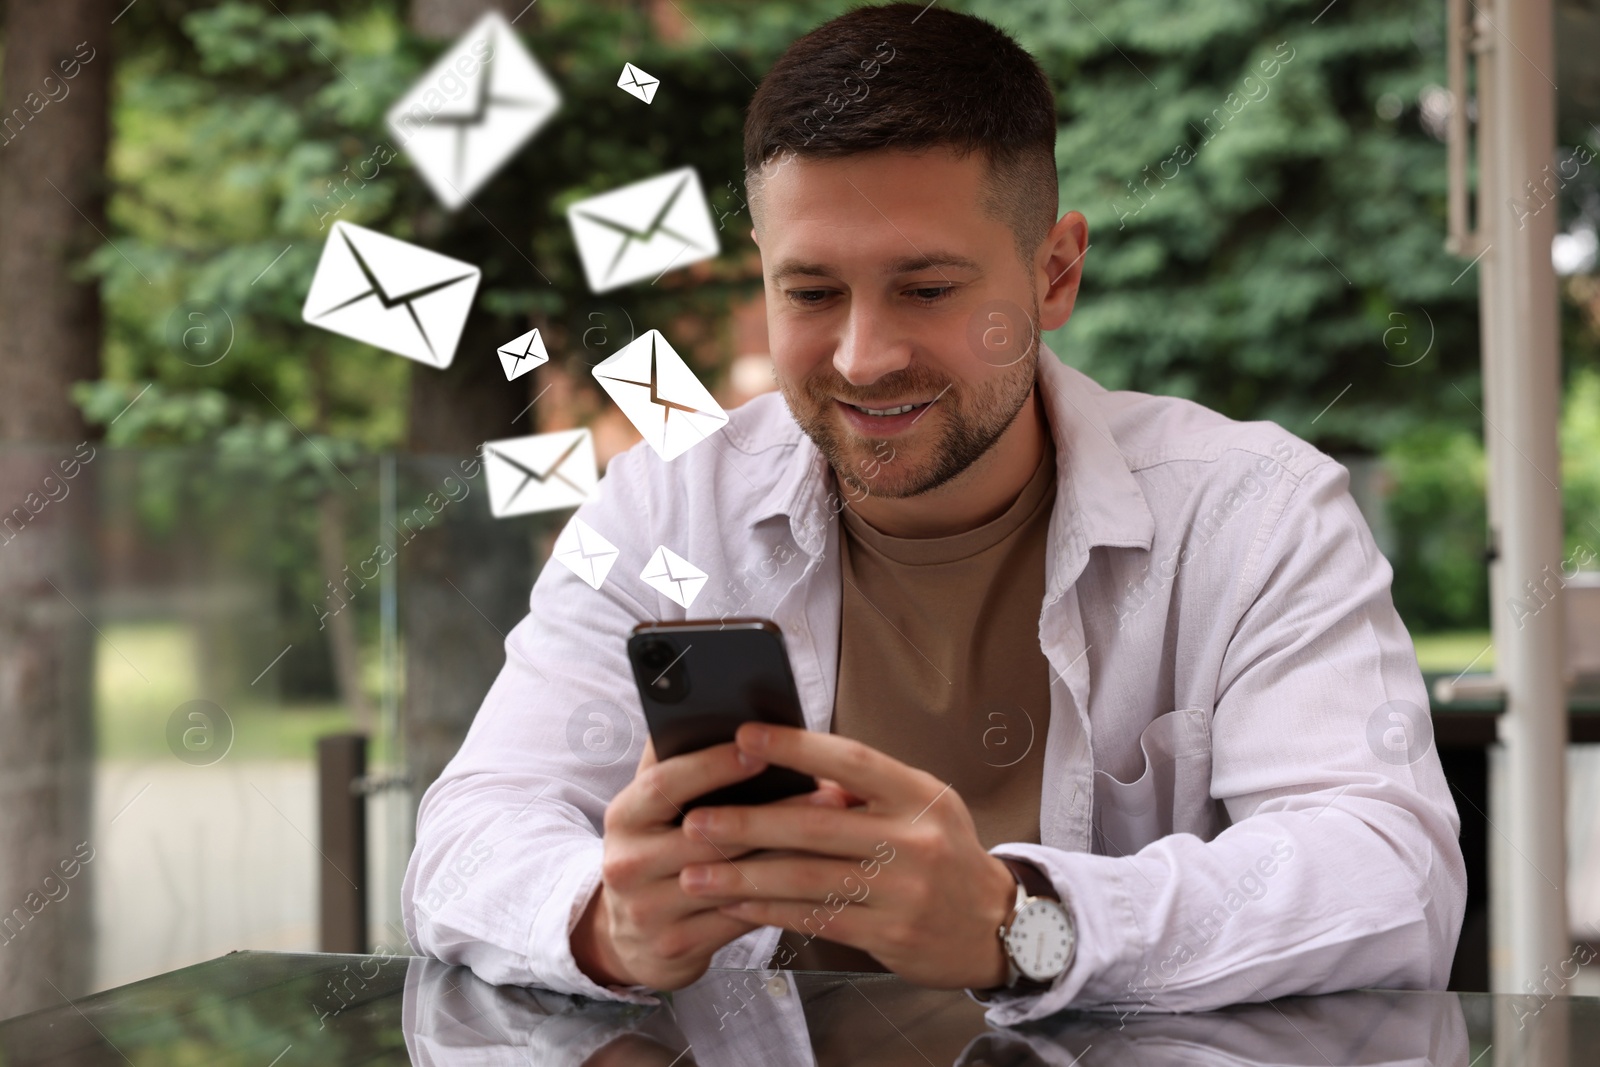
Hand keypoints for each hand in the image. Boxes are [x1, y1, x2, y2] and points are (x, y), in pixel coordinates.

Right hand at [571, 737, 850, 990]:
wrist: (626, 938)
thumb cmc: (655, 852)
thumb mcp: (652, 810)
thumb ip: (679, 764)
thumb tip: (730, 711)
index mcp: (625, 816)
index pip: (665, 783)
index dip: (712, 765)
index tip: (759, 747)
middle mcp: (629, 863)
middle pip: (707, 835)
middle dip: (773, 814)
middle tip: (829, 794)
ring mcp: (649, 910)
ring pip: (732, 879)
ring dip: (789, 855)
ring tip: (838, 835)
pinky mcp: (677, 945)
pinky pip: (741, 916)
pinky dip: (783, 896)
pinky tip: (819, 879)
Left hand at [678, 723, 1017, 989]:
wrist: (998, 925)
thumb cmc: (946, 853)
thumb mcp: (923, 805)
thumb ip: (867, 788)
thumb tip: (795, 764)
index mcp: (918, 794)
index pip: (850, 760)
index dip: (795, 746)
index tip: (744, 736)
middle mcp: (913, 840)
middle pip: (815, 826)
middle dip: (747, 822)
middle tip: (696, 820)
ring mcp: (902, 891)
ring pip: (806, 879)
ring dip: (744, 875)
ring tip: (697, 872)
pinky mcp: (889, 936)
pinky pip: (816, 919)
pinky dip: (769, 910)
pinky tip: (735, 903)